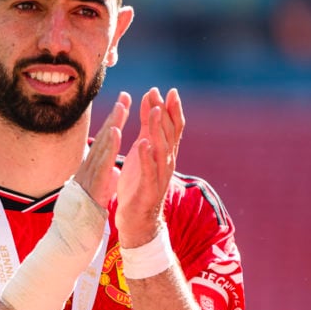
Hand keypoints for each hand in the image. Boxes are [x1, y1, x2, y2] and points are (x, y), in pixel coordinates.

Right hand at [73, 92, 129, 208]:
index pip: (107, 139)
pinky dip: (110, 144)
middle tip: (125, 96)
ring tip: (122, 106)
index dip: (116, 121)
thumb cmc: (87, 211)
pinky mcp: (94, 180)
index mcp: (94, 166)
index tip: (125, 104)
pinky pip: (103, 160)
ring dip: (113, 123)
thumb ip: (106, 177)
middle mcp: (91, 164)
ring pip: (104, 144)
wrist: (75, 231)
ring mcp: (91, 171)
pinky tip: (116, 131)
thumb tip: (114, 171)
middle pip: (105, 135)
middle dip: (116, 115)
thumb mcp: (100, 190)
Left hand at [115, 88, 184, 246]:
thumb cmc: (140, 182)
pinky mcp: (149, 188)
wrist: (137, 219)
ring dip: (157, 129)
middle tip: (161, 94)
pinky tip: (143, 143)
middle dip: (165, 113)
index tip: (170, 91)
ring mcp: (160, 175)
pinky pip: (149, 170)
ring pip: (162, 148)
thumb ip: (146, 128)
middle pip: (169, 134)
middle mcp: (167, 162)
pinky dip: (147, 156)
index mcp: (165, 152)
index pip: (173, 127)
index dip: (172, 109)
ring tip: (153, 111)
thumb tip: (151, 103)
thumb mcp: (142, 149)